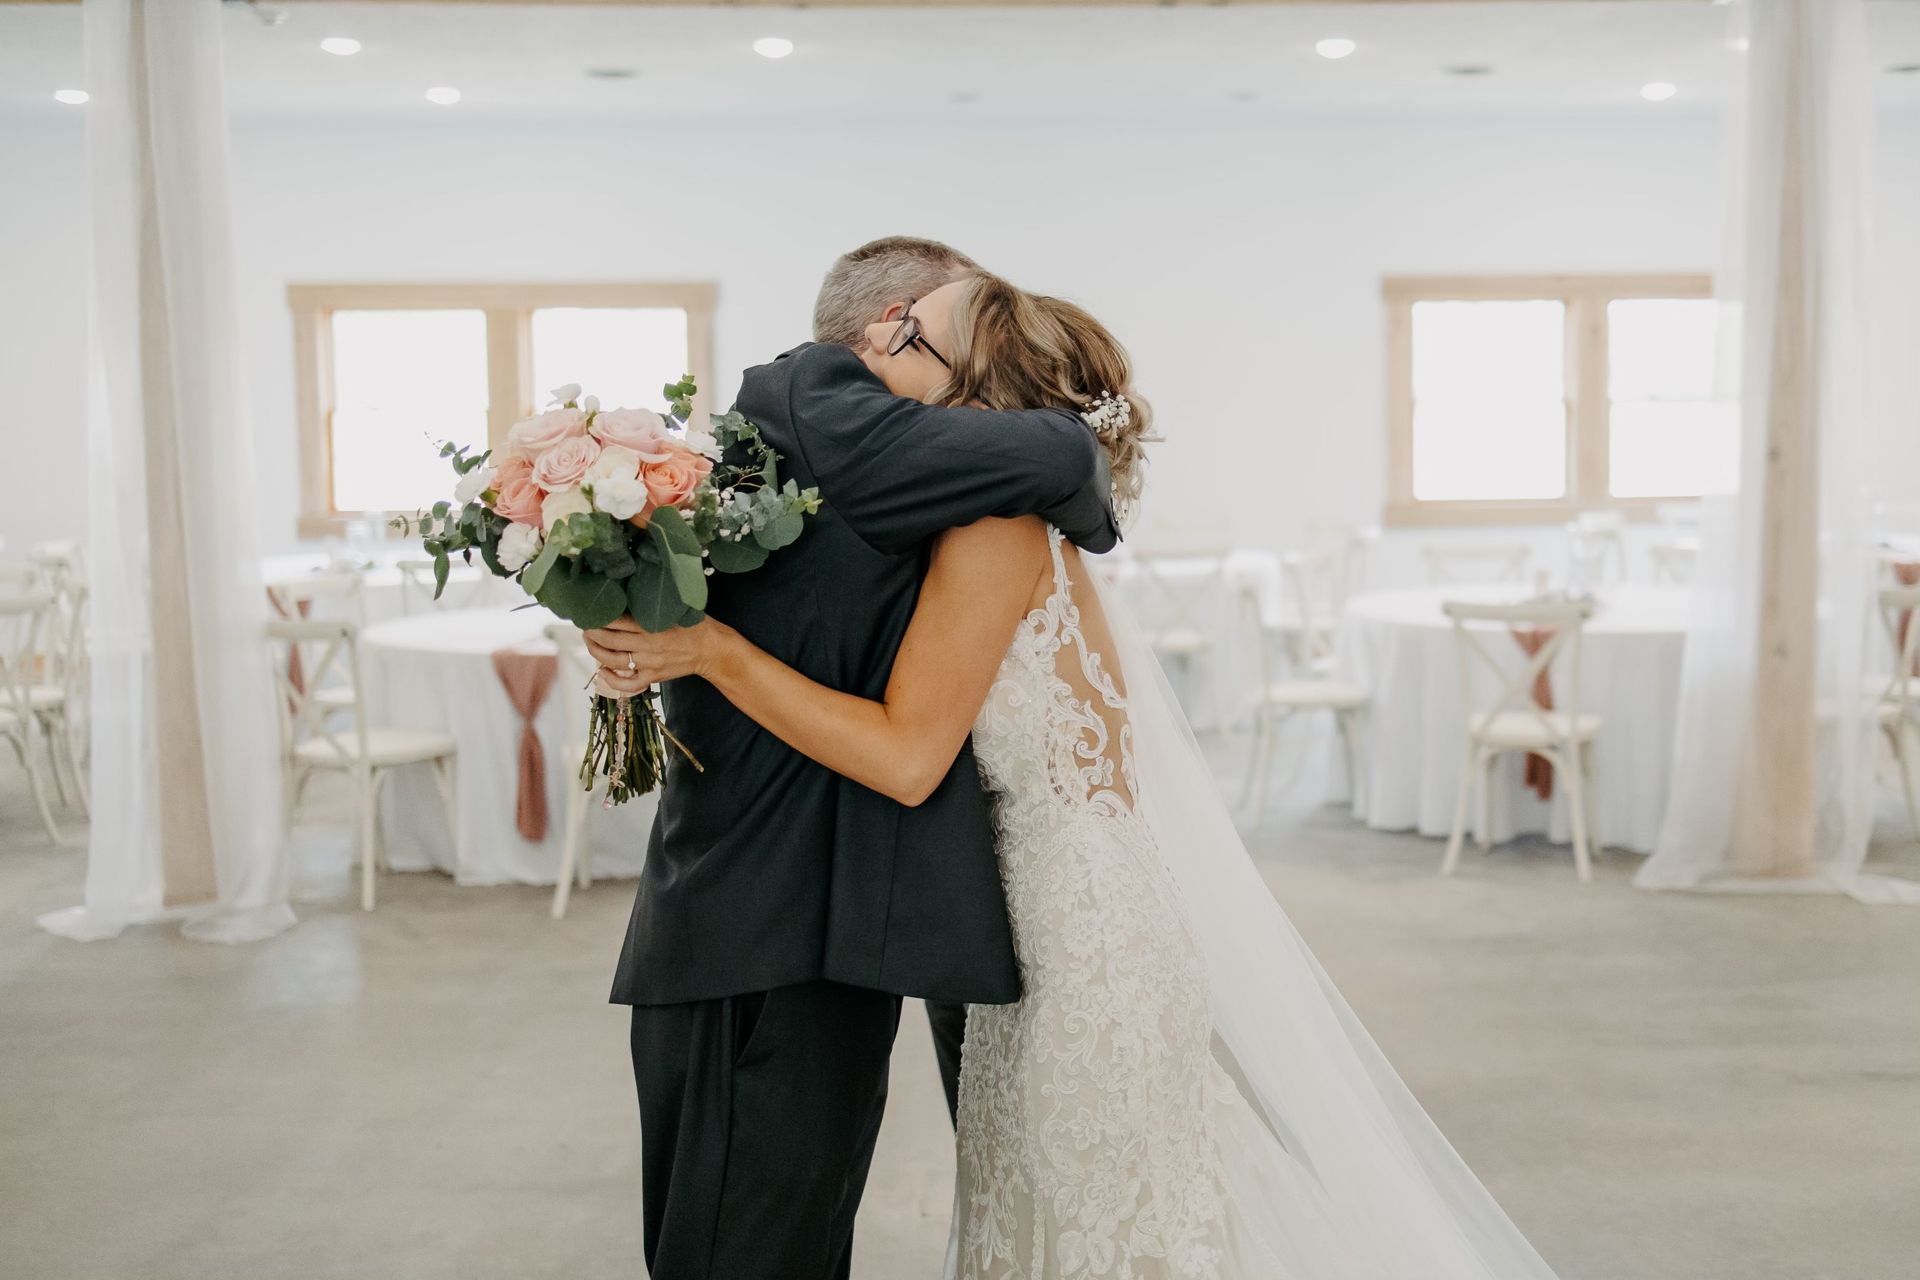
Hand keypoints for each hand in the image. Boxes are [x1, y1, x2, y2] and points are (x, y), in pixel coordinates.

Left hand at [584, 615, 724, 696]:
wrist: (714, 650)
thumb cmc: (696, 625)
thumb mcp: (675, 609)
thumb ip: (652, 606)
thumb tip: (628, 595)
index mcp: (652, 625)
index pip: (615, 621)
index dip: (598, 617)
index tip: (590, 611)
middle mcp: (647, 646)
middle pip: (608, 641)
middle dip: (592, 633)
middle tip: (586, 625)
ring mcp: (649, 664)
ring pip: (612, 661)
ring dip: (595, 652)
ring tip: (590, 642)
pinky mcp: (653, 677)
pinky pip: (627, 684)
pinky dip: (611, 680)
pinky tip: (602, 671)